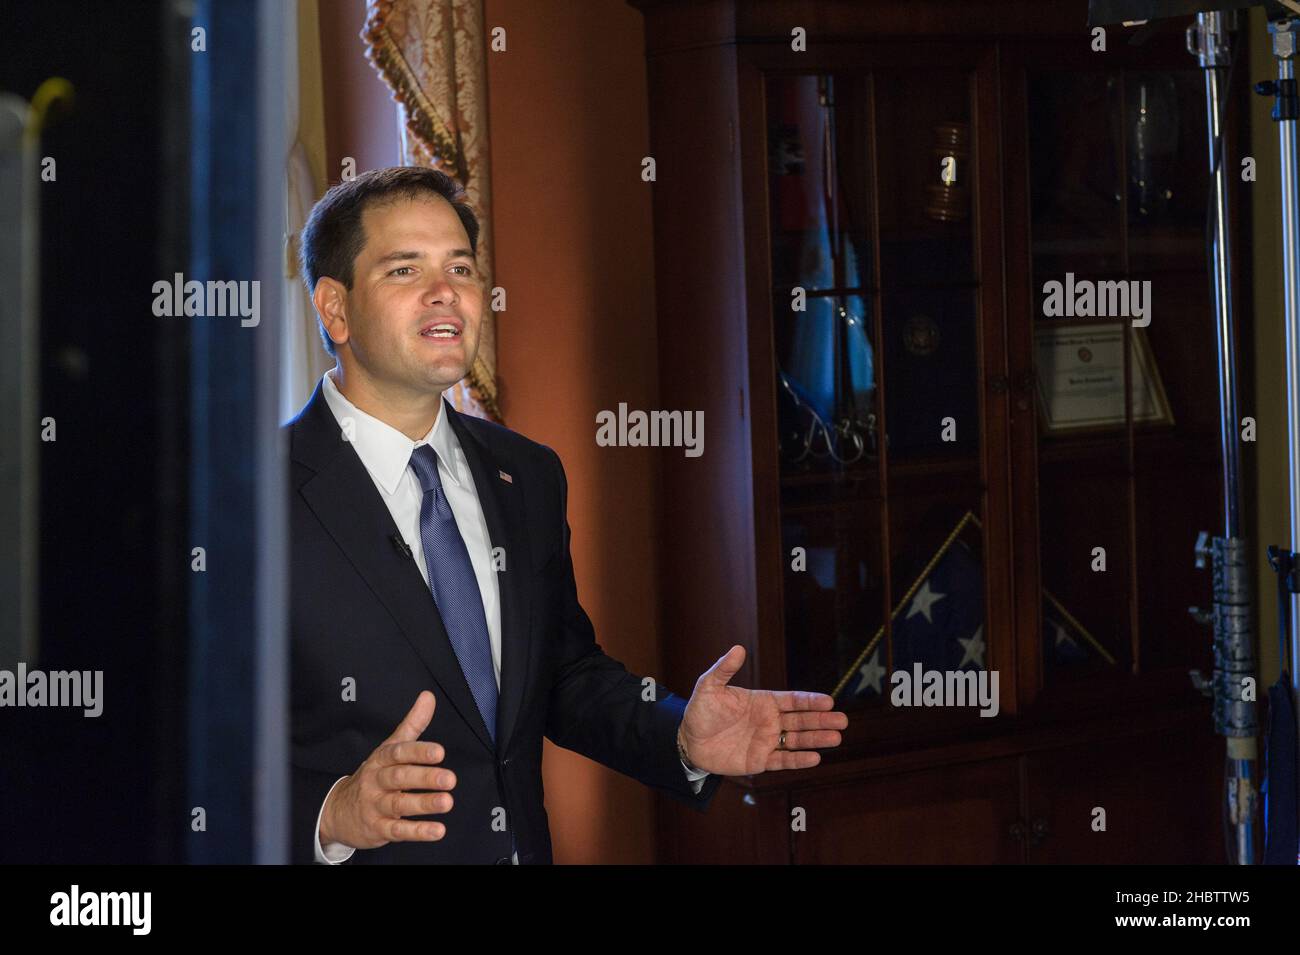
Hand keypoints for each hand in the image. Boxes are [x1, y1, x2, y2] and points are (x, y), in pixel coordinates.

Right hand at [319, 690, 455, 849]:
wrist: (338, 810)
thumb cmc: (373, 775)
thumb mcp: (390, 748)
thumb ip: (412, 724)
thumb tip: (428, 697)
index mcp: (382, 759)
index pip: (399, 753)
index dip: (419, 752)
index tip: (440, 752)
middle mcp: (377, 781)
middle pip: (400, 777)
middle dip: (425, 777)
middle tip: (449, 778)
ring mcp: (376, 806)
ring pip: (399, 804)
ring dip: (424, 804)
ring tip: (446, 802)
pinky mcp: (379, 828)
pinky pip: (398, 830)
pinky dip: (417, 832)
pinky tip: (437, 830)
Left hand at [678, 645, 846, 775]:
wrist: (688, 741)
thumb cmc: (700, 711)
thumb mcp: (709, 686)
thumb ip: (724, 669)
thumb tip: (738, 648)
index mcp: (763, 701)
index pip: (792, 700)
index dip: (810, 701)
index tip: (829, 701)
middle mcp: (769, 721)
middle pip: (801, 720)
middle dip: (822, 720)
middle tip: (843, 721)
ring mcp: (766, 741)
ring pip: (797, 740)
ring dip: (817, 739)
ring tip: (836, 738)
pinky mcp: (760, 761)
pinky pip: (783, 761)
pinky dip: (799, 760)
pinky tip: (815, 758)